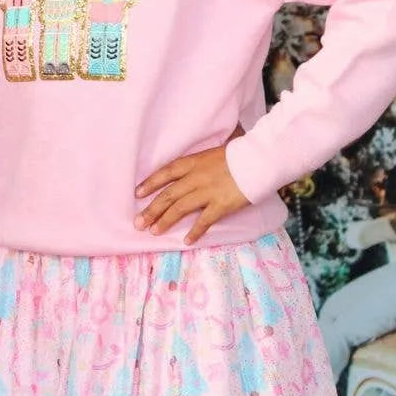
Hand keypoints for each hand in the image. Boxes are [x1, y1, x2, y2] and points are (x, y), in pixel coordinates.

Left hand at [134, 126, 248, 244]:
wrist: (257, 160)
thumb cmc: (236, 155)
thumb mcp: (210, 154)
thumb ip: (196, 164)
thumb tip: (186, 173)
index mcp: (192, 162)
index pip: (165, 173)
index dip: (150, 183)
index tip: (137, 193)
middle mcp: (195, 178)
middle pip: (168, 195)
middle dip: (151, 209)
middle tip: (138, 222)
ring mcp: (207, 192)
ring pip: (180, 208)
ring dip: (165, 220)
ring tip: (153, 231)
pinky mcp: (221, 205)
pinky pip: (204, 220)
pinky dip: (195, 231)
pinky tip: (186, 241)